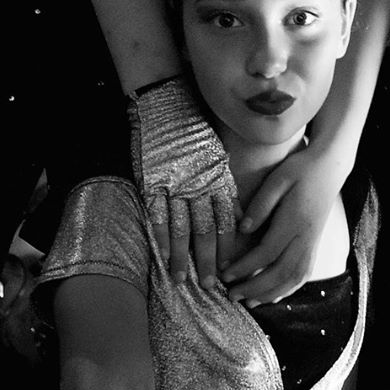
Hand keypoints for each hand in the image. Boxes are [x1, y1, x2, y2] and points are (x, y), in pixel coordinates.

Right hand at [130, 77, 237, 284]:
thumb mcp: (218, 156)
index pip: (226, 220)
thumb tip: (238, 215)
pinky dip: (160, 237)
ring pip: (181, 228)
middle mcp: (198, 185)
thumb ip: (224, 187)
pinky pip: (156, 215)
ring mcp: (173, 184)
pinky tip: (162, 256)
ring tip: (184, 280)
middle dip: (208, 261)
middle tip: (211, 286)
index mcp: (217, 178)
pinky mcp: (151, 181)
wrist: (167, 104)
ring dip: (182, 257)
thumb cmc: (194, 131)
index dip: (227, 247)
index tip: (229, 269)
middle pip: (205, 230)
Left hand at [220, 152, 350, 303]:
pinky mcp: (315, 243)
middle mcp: (306, 236)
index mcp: (295, 221)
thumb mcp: (278, 179)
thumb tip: (244, 230)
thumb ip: (261, 205)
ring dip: (272, 293)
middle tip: (232, 295)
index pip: (267, 252)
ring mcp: (313, 242)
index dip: (245, 267)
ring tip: (250, 302)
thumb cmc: (301, 169)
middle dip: (255, 287)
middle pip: (281, 271)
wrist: (330, 167)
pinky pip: (304, 274)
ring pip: (295, 277)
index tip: (225, 274)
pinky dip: (288, 288)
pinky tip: (273, 294)